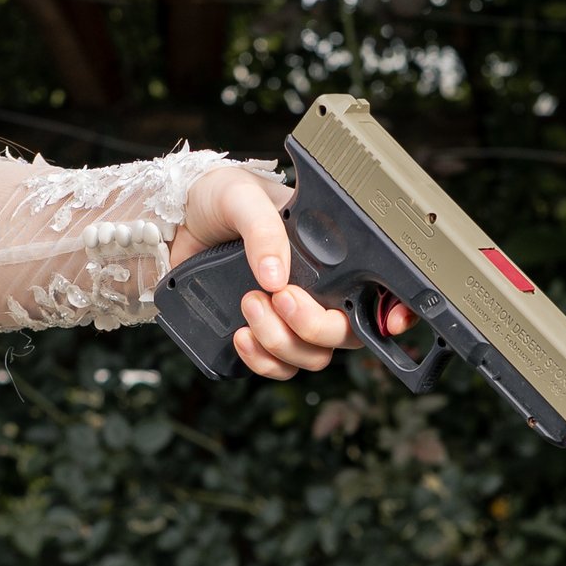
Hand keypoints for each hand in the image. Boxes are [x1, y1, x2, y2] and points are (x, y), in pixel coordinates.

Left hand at [169, 163, 411, 381]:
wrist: (171, 221)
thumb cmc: (215, 196)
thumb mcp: (241, 196)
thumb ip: (263, 230)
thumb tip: (276, 278)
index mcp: (330, 250)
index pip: (378, 287)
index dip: (395, 311)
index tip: (390, 323)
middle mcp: (318, 288)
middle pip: (346, 333)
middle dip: (315, 326)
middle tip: (279, 298)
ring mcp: (291, 316)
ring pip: (313, 356)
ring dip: (282, 342)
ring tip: (248, 304)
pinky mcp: (261, 335)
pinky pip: (278, 368)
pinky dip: (261, 360)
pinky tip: (239, 335)